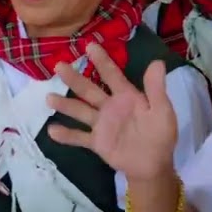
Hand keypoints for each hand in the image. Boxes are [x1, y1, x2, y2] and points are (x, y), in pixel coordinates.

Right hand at [45, 42, 178, 181]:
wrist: (153, 166)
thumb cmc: (160, 135)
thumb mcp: (162, 111)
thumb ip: (156, 89)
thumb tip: (157, 62)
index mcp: (126, 97)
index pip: (112, 74)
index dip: (101, 60)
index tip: (89, 45)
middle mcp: (109, 107)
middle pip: (89, 90)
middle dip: (74, 78)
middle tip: (58, 65)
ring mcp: (101, 124)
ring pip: (80, 111)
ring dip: (65, 104)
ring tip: (49, 98)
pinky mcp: (97, 142)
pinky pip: (79, 137)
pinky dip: (66, 135)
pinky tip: (52, 130)